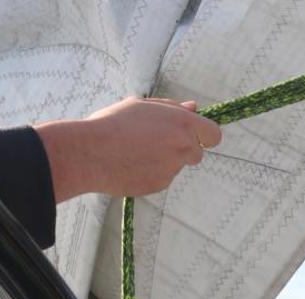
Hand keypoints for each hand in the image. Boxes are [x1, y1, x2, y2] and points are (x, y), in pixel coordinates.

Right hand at [34, 97, 222, 201]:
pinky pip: (162, 178)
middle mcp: (182, 147)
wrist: (90, 152)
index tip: (194, 135)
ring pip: (177, 166)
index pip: (214, 134)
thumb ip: (172, 108)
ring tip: (135, 151)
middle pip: (197, 153)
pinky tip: (131, 164)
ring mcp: (172, 168)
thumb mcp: (143, 106)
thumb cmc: (113, 124)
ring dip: (164, 160)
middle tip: (156, 142)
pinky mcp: (160, 185)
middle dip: (183, 149)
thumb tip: (193, 107)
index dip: (205, 135)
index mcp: (182, 123)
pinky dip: (152, 172)